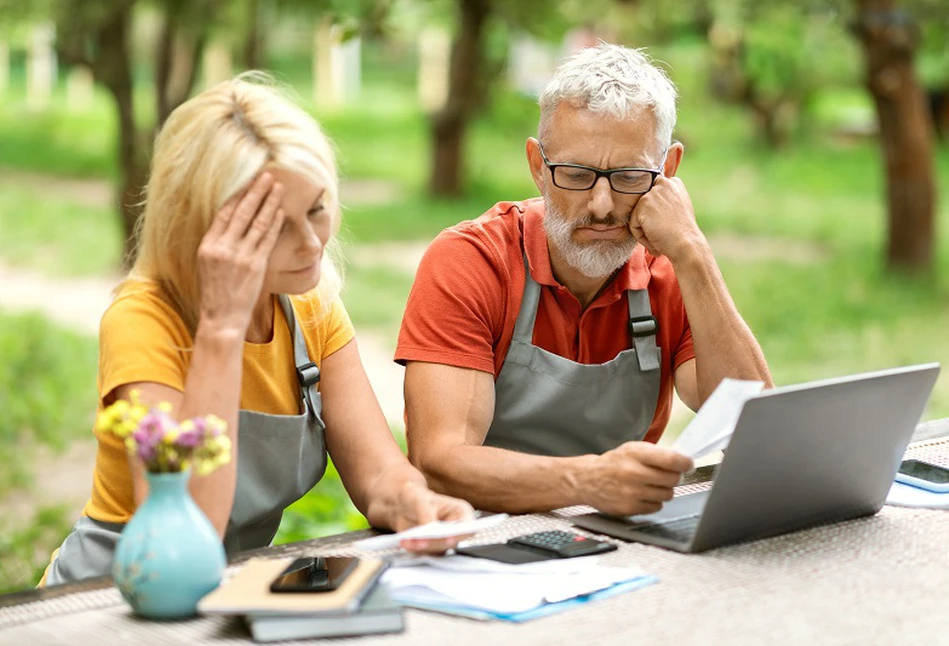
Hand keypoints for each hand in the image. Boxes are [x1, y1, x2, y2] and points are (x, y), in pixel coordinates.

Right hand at [195, 173, 285, 335]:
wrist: (221, 317)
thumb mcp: (207, 264)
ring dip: (269, 203)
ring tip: (278, 188)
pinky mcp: (256, 265)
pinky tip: (281, 212)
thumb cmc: (216, 291)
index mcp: (208, 245)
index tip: (247, 180)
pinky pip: (267, 239)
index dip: (237, 194)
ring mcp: (240, 256)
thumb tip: (228, 223)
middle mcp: (223, 247)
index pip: (224, 212)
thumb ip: (217, 244)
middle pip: (242, 212)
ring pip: (257, 222)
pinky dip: (275, 224)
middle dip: (255, 191)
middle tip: (267, 175)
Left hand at [392, 481, 475, 553]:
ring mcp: (444, 541)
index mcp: (461, 513)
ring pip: (437, 550)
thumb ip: (428, 517)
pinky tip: (405, 542)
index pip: (468, 528)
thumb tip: (430, 532)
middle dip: (434, 542)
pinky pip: (426, 553)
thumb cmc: (418, 497)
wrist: (403, 506)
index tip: (447, 539)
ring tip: (407, 540)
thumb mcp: (422, 501)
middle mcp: (455, 529)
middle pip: (451, 542)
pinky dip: (415, 549)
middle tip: (420, 541)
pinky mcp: (432, 548)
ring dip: (422, 547)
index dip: (459, 535)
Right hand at [580, 442, 692, 516]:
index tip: (688, 465)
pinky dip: (654, 501)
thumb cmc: (614, 463)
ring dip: (664, 489)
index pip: (672, 460)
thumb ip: (657, 454)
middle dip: (674, 476)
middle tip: (666, 474)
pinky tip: (643, 494)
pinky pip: (657, 507)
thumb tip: (685, 463)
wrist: (588, 479)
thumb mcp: (632, 449)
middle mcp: (633, 473)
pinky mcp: (629, 508)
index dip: (685, 463)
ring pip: (667, 494)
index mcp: (635, 454)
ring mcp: (631, 493)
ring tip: (652, 484)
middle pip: (673, 479)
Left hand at [628, 176, 706, 263]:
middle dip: (650, 221)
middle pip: (643, 206)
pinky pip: (633, 225)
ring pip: (637, 216)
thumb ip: (666, 201)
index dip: (656, 212)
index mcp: (673, 183)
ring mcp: (652, 194)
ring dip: (645, 230)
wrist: (687, 244)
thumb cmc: (684, 232)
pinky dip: (641, 236)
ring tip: (660, 237)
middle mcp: (663, 184)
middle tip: (664, 231)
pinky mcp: (642, 206)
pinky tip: (655, 238)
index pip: (652, 195)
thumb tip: (652, 207)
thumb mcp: (679, 208)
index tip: (666, 223)